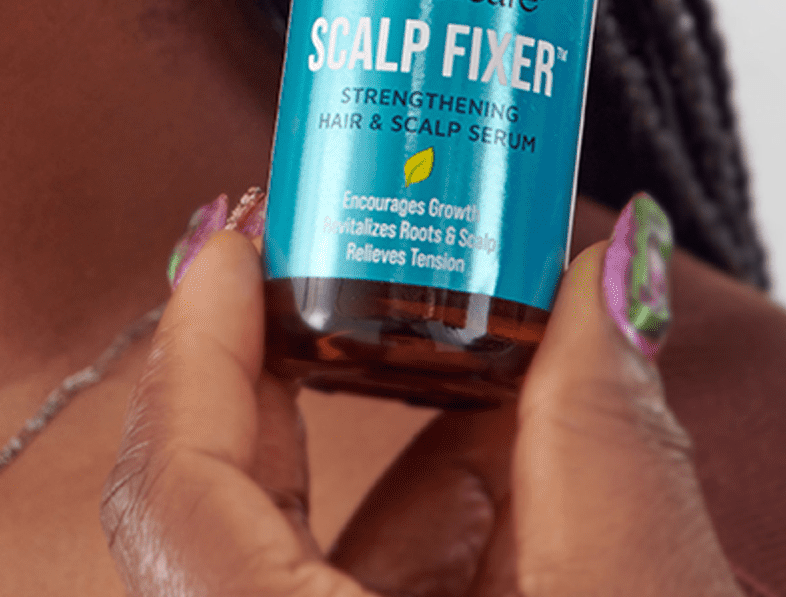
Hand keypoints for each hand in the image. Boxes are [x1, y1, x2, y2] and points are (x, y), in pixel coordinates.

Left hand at [101, 200, 740, 596]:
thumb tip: (609, 268)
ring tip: (480, 319)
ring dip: (396, 431)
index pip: (176, 489)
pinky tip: (517, 436)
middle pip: (228, 505)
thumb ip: (604, 431)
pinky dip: (442, 520)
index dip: (192, 339)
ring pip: (313, 557)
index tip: (234, 228)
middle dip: (287, 360)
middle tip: (331, 244)